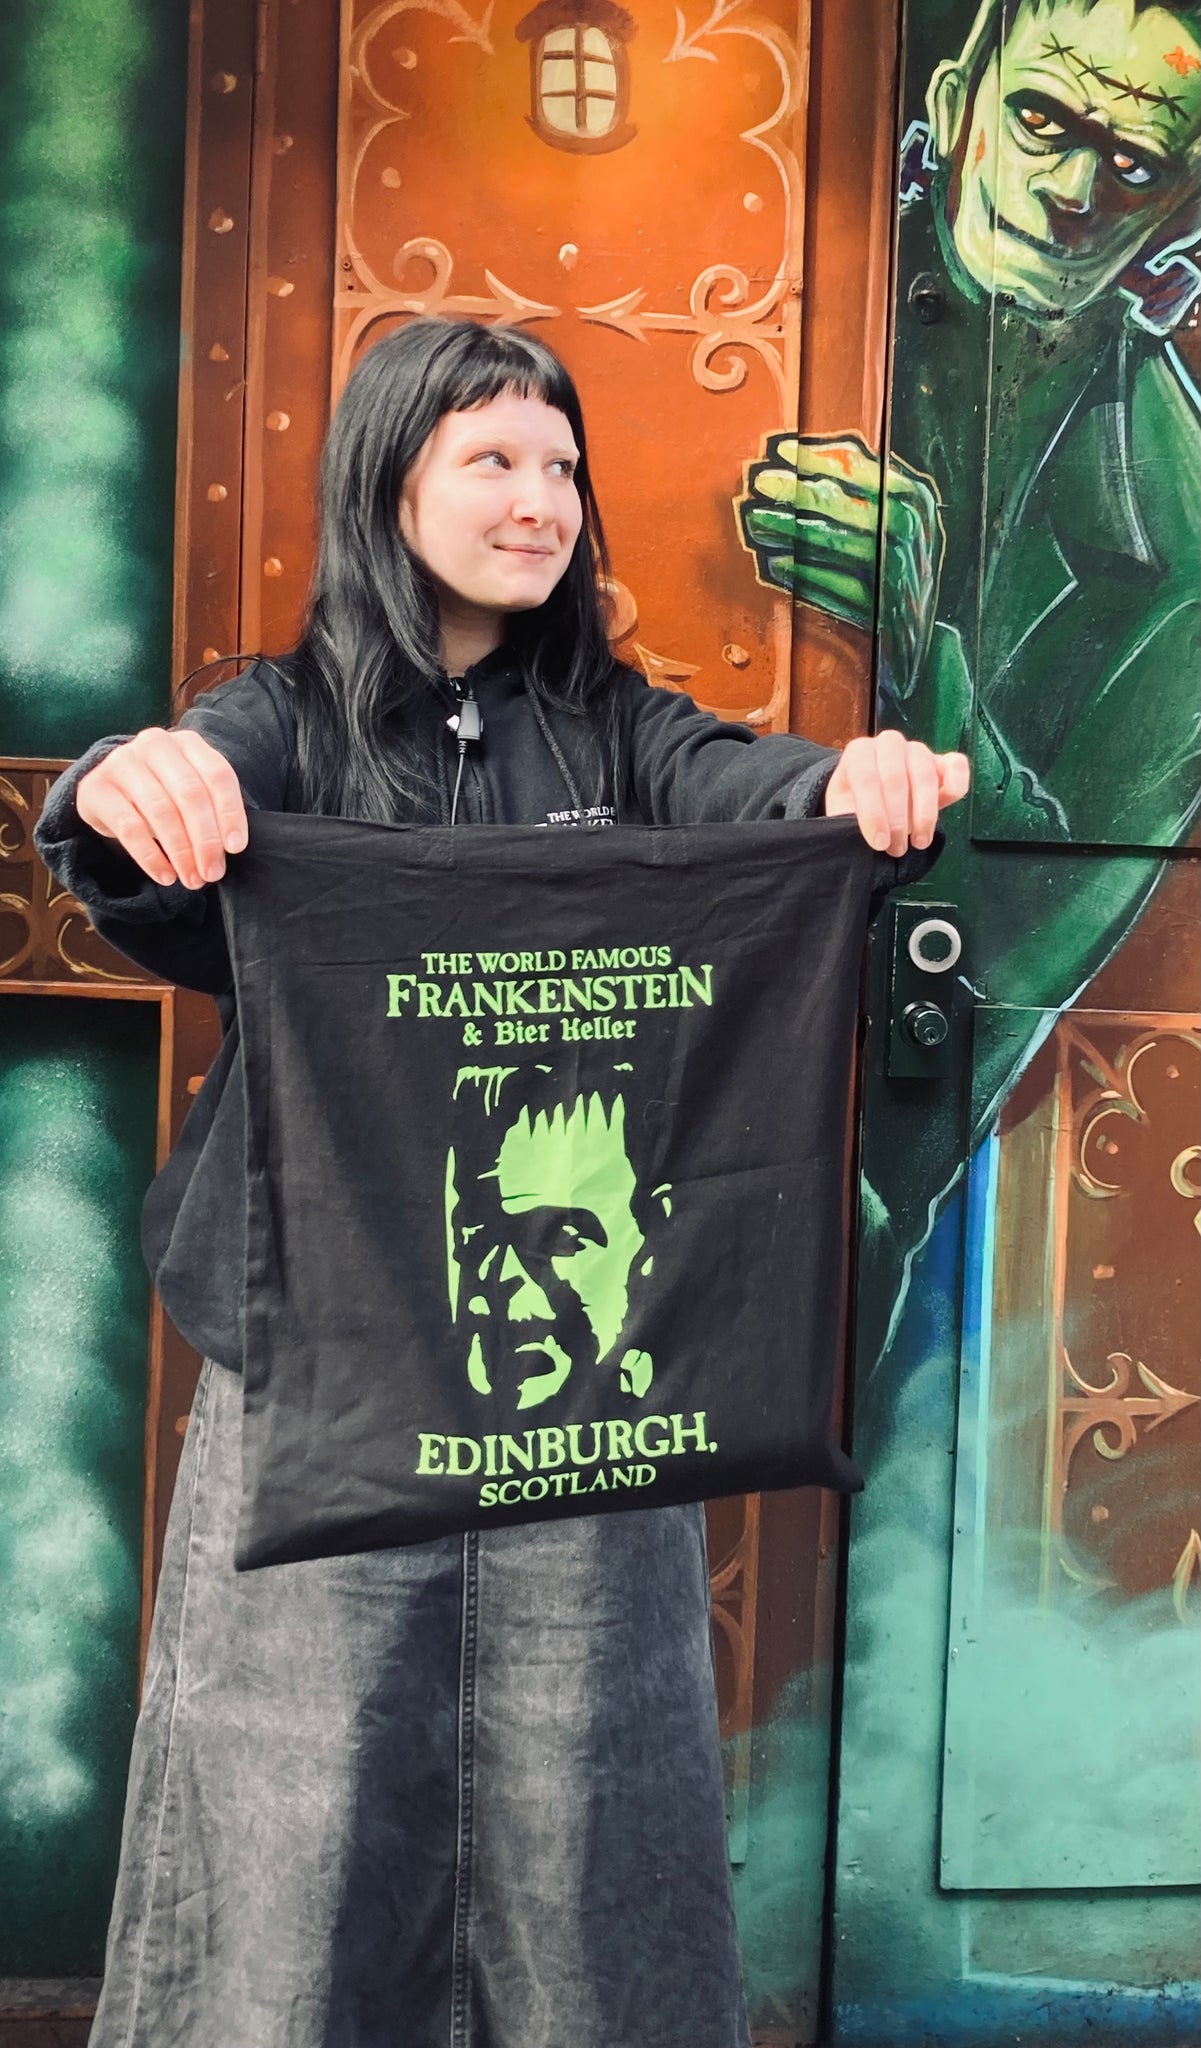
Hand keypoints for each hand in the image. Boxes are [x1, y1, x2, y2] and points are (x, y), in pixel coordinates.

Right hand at [75, 728, 247, 888]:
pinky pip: (130, 827)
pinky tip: (165, 875)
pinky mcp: (97, 787)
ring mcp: (123, 762)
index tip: (236, 848)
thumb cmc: (161, 791)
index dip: (230, 813)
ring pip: (161, 811)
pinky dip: (151, 857)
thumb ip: (211, 808)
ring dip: (181, 852)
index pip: (218, 775)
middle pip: (190, 794)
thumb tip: (230, 848)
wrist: (107, 786)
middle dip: (205, 840)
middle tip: (212, 873)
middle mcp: (155, 745)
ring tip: (192, 879)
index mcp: (187, 742)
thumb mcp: (188, 791)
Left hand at [737, 433, 943, 695]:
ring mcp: (898, 569)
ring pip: (837, 542)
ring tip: (759, 520)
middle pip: (844, 503)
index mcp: (915, 499)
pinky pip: (837, 587)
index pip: (863, 468)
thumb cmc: (899, 567)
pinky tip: (776, 564)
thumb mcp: (897, 520)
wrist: (924, 636)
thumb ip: (865, 487)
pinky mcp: (883, 607)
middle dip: (798, 491)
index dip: (819, 458)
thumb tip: (810, 454)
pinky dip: (804, 575)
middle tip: (762, 482)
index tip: (783, 451)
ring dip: (793, 529)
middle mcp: (911, 530)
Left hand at [823, 730, 969, 854]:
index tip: (878, 843)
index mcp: (859, 752)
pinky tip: (948, 804)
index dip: (873, 813)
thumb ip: (846, 820)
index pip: (865, 779)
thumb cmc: (855, 807)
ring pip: (925, 774)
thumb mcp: (842, 813)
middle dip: (897, 818)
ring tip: (919, 842)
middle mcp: (889, 744)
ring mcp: (918, 750)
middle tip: (896, 848)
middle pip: (895, 777)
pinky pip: (955, 765)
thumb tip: (852, 836)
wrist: (875, 801)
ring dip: (924, 813)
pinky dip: (957, 782)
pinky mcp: (943, 761)